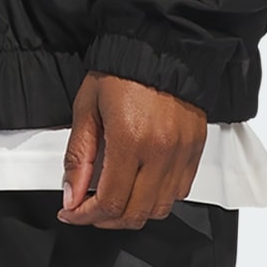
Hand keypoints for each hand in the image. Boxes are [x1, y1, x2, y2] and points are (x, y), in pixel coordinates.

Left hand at [59, 73, 206, 228]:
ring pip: (160, 208)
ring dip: (133, 212)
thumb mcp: (87, 108)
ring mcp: (182, 151)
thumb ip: (79, 156)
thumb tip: (71, 194)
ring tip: (116, 199)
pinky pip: (181, 191)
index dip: (84, 216)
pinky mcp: (196, 147)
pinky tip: (143, 185)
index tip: (72, 212)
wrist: (160, 46)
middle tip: (89, 209)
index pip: (108, 202)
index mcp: (130, 139)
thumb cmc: (123, 70)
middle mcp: (161, 150)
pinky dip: (160, 198)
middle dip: (105, 219)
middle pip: (135, 214)